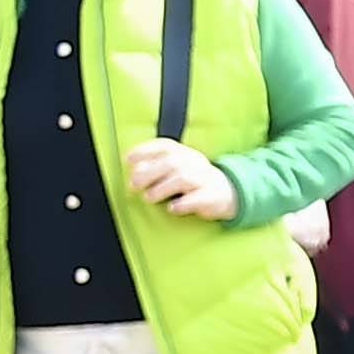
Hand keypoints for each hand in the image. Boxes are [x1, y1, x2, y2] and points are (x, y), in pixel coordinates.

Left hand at [122, 138, 239, 223]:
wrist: (226, 191)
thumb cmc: (191, 179)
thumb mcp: (173, 168)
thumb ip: (153, 166)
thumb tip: (135, 169)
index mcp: (183, 152)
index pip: (164, 145)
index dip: (145, 150)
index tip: (127, 159)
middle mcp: (194, 162)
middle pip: (171, 163)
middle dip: (149, 173)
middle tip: (134, 185)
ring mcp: (204, 179)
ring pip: (183, 179)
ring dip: (162, 188)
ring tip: (149, 198)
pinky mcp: (211, 196)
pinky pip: (197, 199)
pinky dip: (183, 204)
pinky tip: (172, 208)